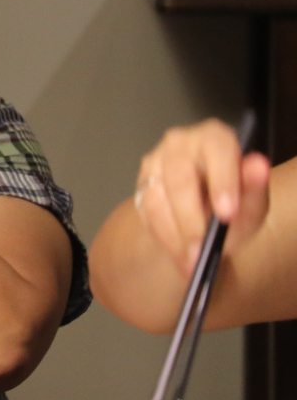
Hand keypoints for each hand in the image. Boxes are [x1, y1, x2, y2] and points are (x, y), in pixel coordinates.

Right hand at [134, 118, 270, 275]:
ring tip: (191, 262)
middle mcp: (180, 143)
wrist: (207, 217)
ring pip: (157, 198)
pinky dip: (163, 237)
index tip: (227, 214)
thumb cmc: (234, 204)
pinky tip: (179, 256)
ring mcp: (154, 161)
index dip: (222, 182)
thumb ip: (255, 187)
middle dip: (190, 217)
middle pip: (179, 177)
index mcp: (214, 137)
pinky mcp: (140, 183)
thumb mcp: (253, 202)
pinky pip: (146, 212)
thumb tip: (258, 166)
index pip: (216, 151)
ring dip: (174, 234)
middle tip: (200, 251)